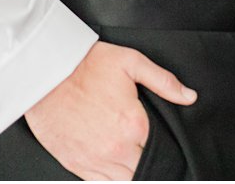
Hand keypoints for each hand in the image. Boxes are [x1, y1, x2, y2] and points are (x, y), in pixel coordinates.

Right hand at [24, 40, 195, 179]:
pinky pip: (99, 183)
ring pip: (123, 181)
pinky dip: (109, 179)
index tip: (158, 141)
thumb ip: (164, 81)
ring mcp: (94, 160)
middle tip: (144, 148)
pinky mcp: (75, 164)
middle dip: (147, 161)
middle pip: (143, 170)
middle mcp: (116, 149)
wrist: (45, 73)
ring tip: (130, 158)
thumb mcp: (131, 62)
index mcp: (134, 126)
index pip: (159, 151)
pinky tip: (114, 168)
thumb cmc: (86, 65)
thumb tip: (189, 96)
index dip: (162, 148)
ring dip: (130, 172)